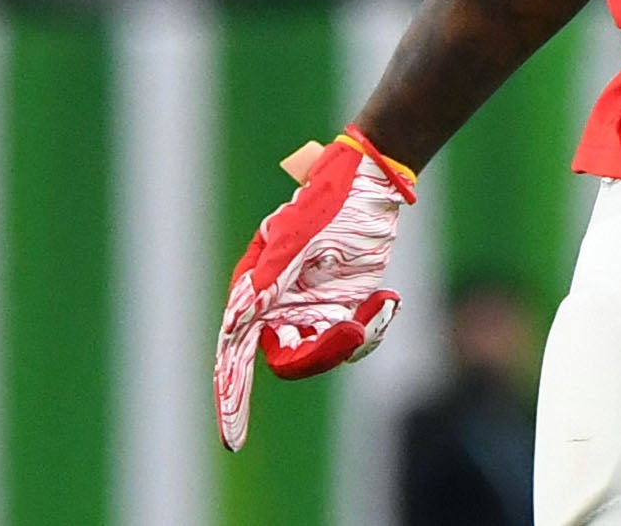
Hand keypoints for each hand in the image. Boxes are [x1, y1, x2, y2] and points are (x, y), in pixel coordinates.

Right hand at [213, 128, 415, 450]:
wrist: (372, 180)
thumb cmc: (331, 201)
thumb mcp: (301, 238)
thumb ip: (270, 278)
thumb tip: (239, 320)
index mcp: (255, 289)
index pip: (236, 354)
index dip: (232, 398)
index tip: (234, 440)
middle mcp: (278, 305)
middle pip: (288, 361)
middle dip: (322, 355)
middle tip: (353, 332)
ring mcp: (311, 308)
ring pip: (324, 355)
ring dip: (356, 339)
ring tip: (382, 305)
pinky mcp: (342, 307)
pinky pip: (353, 341)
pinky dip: (374, 327)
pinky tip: (388, 299)